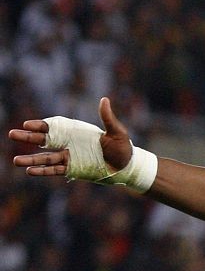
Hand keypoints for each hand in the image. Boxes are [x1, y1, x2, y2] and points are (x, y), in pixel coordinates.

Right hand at [9, 98, 133, 176]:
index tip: (27, 124)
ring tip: (15, 160)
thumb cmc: (122, 147)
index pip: (54, 127)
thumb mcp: (117, 132)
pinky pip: (54, 170)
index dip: (41, 126)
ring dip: (31, 160)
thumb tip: (104, 99)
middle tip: (12, 134)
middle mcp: (69, 144)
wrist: (127, 167)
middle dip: (28, 138)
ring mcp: (69, 158)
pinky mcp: (72, 170)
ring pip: (45, 158)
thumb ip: (107, 118)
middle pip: (44, 141)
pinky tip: (30, 171)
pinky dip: (43, 171)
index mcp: (77, 132)